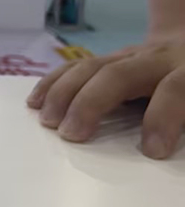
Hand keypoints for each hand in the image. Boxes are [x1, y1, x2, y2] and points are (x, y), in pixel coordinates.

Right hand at [27, 38, 184, 158]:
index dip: (163, 117)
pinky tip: (35, 100)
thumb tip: (166, 146)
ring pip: (91, 66)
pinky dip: (53, 83)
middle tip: (71, 135)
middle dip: (92, 102)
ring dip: (64, 93)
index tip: (152, 151)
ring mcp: (128, 55)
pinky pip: (76, 67)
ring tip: (47, 121)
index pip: (176, 88)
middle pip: (120, 73)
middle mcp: (156, 59)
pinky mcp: (110, 58)